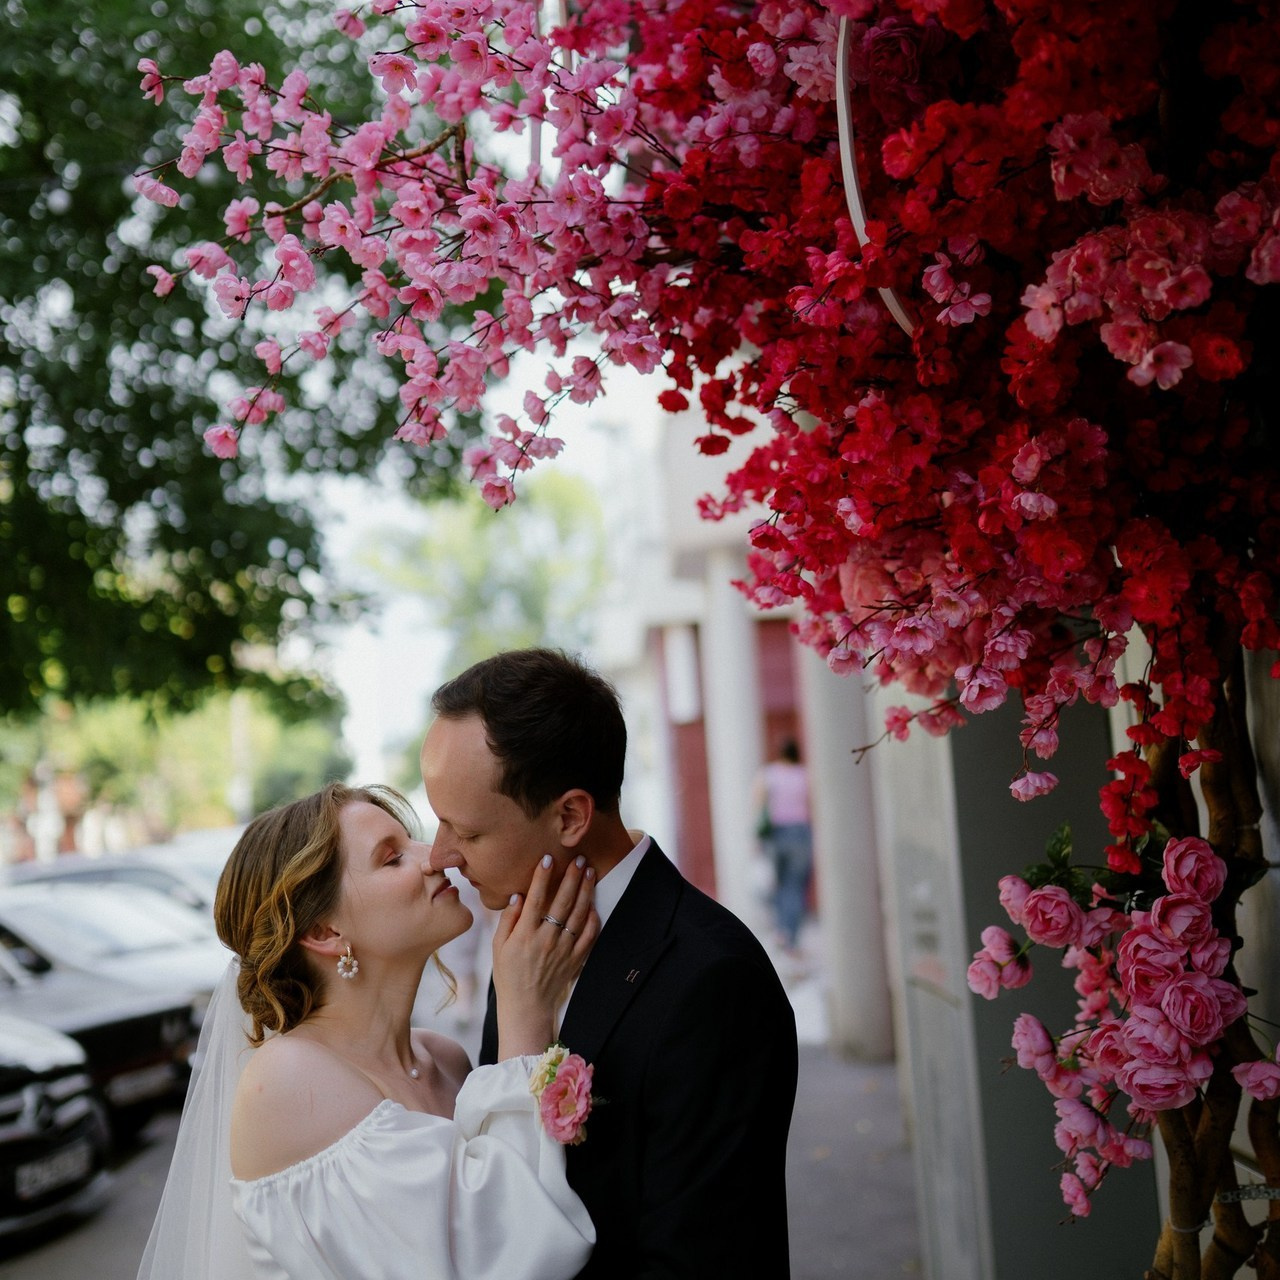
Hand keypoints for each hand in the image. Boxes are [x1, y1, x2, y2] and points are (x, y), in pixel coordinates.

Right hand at [492, 854, 598, 1058]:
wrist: (527, 1007)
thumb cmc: (508, 975)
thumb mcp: (498, 947)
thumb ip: (508, 920)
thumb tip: (518, 895)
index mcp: (524, 935)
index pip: (536, 899)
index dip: (542, 877)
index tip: (548, 858)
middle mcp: (546, 940)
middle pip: (562, 902)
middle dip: (572, 877)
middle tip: (579, 858)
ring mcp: (563, 950)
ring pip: (578, 914)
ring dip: (585, 891)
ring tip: (590, 871)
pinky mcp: (575, 959)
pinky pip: (588, 935)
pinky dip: (592, 918)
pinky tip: (593, 903)